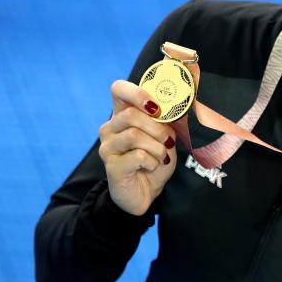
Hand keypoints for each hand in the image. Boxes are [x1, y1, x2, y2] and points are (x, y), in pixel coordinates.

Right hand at [98, 80, 176, 215]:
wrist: (147, 192)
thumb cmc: (155, 160)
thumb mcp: (164, 136)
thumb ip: (164, 119)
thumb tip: (174, 105)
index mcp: (122, 114)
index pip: (118, 89)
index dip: (137, 93)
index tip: (157, 107)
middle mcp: (110, 128)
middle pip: (130, 114)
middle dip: (157, 128)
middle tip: (168, 141)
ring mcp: (107, 147)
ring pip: (134, 136)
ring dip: (156, 147)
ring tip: (161, 156)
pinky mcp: (111, 166)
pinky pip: (137, 156)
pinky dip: (152, 161)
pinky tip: (151, 167)